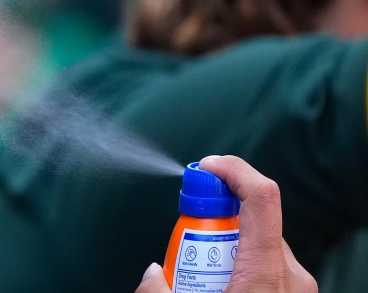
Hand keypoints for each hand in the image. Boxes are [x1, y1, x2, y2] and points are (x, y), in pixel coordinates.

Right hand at [135, 155, 316, 292]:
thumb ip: (159, 291)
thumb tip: (151, 273)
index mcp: (264, 276)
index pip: (261, 197)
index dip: (233, 170)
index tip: (207, 166)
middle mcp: (288, 275)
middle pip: (251, 218)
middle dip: (213, 217)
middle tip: (186, 238)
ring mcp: (295, 285)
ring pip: (257, 239)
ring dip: (224, 241)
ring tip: (199, 271)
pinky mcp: (292, 292)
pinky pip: (264, 259)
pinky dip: (238, 259)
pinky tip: (217, 281)